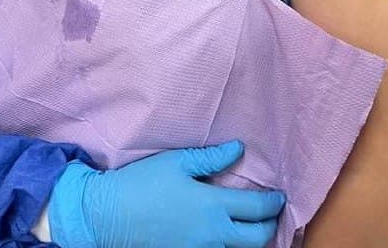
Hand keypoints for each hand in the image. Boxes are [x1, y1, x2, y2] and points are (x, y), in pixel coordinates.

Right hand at [48, 141, 284, 247]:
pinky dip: (228, 246)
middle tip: (272, 214)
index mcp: (212, 206)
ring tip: (251, 225)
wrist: (109, 216)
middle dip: (270, 226)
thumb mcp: (176, 162)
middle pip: (258, 239)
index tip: (279, 196)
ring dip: (250, 239)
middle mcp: (213, 234)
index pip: (257, 209)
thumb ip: (211, 158)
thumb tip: (238, 149)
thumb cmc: (142, 183)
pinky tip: (224, 233)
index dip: (273, 202)